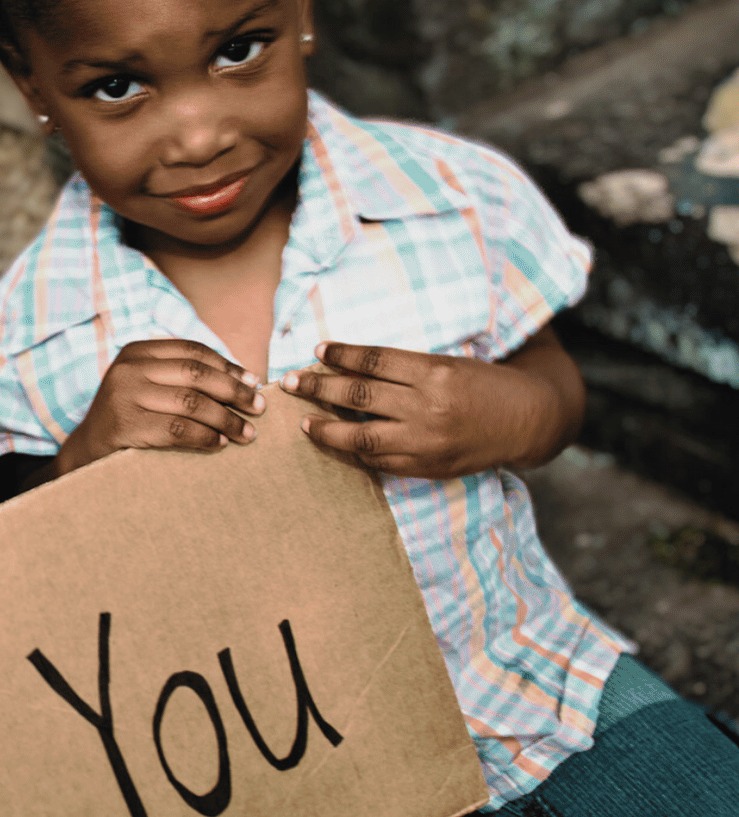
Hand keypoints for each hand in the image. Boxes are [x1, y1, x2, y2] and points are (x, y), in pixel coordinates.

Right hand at [55, 340, 265, 477]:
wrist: (86, 451)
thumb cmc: (127, 418)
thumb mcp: (145, 385)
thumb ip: (180, 377)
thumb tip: (244, 379)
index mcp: (136, 351)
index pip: (192, 351)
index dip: (228, 365)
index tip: (253, 382)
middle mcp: (129, 369)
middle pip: (197, 374)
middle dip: (235, 391)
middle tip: (259, 408)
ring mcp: (125, 396)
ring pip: (193, 403)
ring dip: (227, 419)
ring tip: (247, 433)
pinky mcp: (126, 426)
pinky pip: (179, 430)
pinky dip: (206, 437)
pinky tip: (221, 443)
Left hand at [281, 335, 579, 478]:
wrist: (527, 420)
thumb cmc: (482, 384)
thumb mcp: (448, 363)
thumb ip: (402, 368)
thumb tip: (347, 366)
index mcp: (435, 372)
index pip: (374, 360)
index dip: (341, 355)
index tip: (318, 350)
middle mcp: (429, 407)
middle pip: (358, 396)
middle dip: (318, 388)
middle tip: (290, 382)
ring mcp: (427, 441)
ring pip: (361, 435)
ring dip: (326, 429)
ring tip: (303, 421)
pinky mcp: (428, 466)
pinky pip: (379, 461)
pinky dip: (354, 451)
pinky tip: (336, 443)